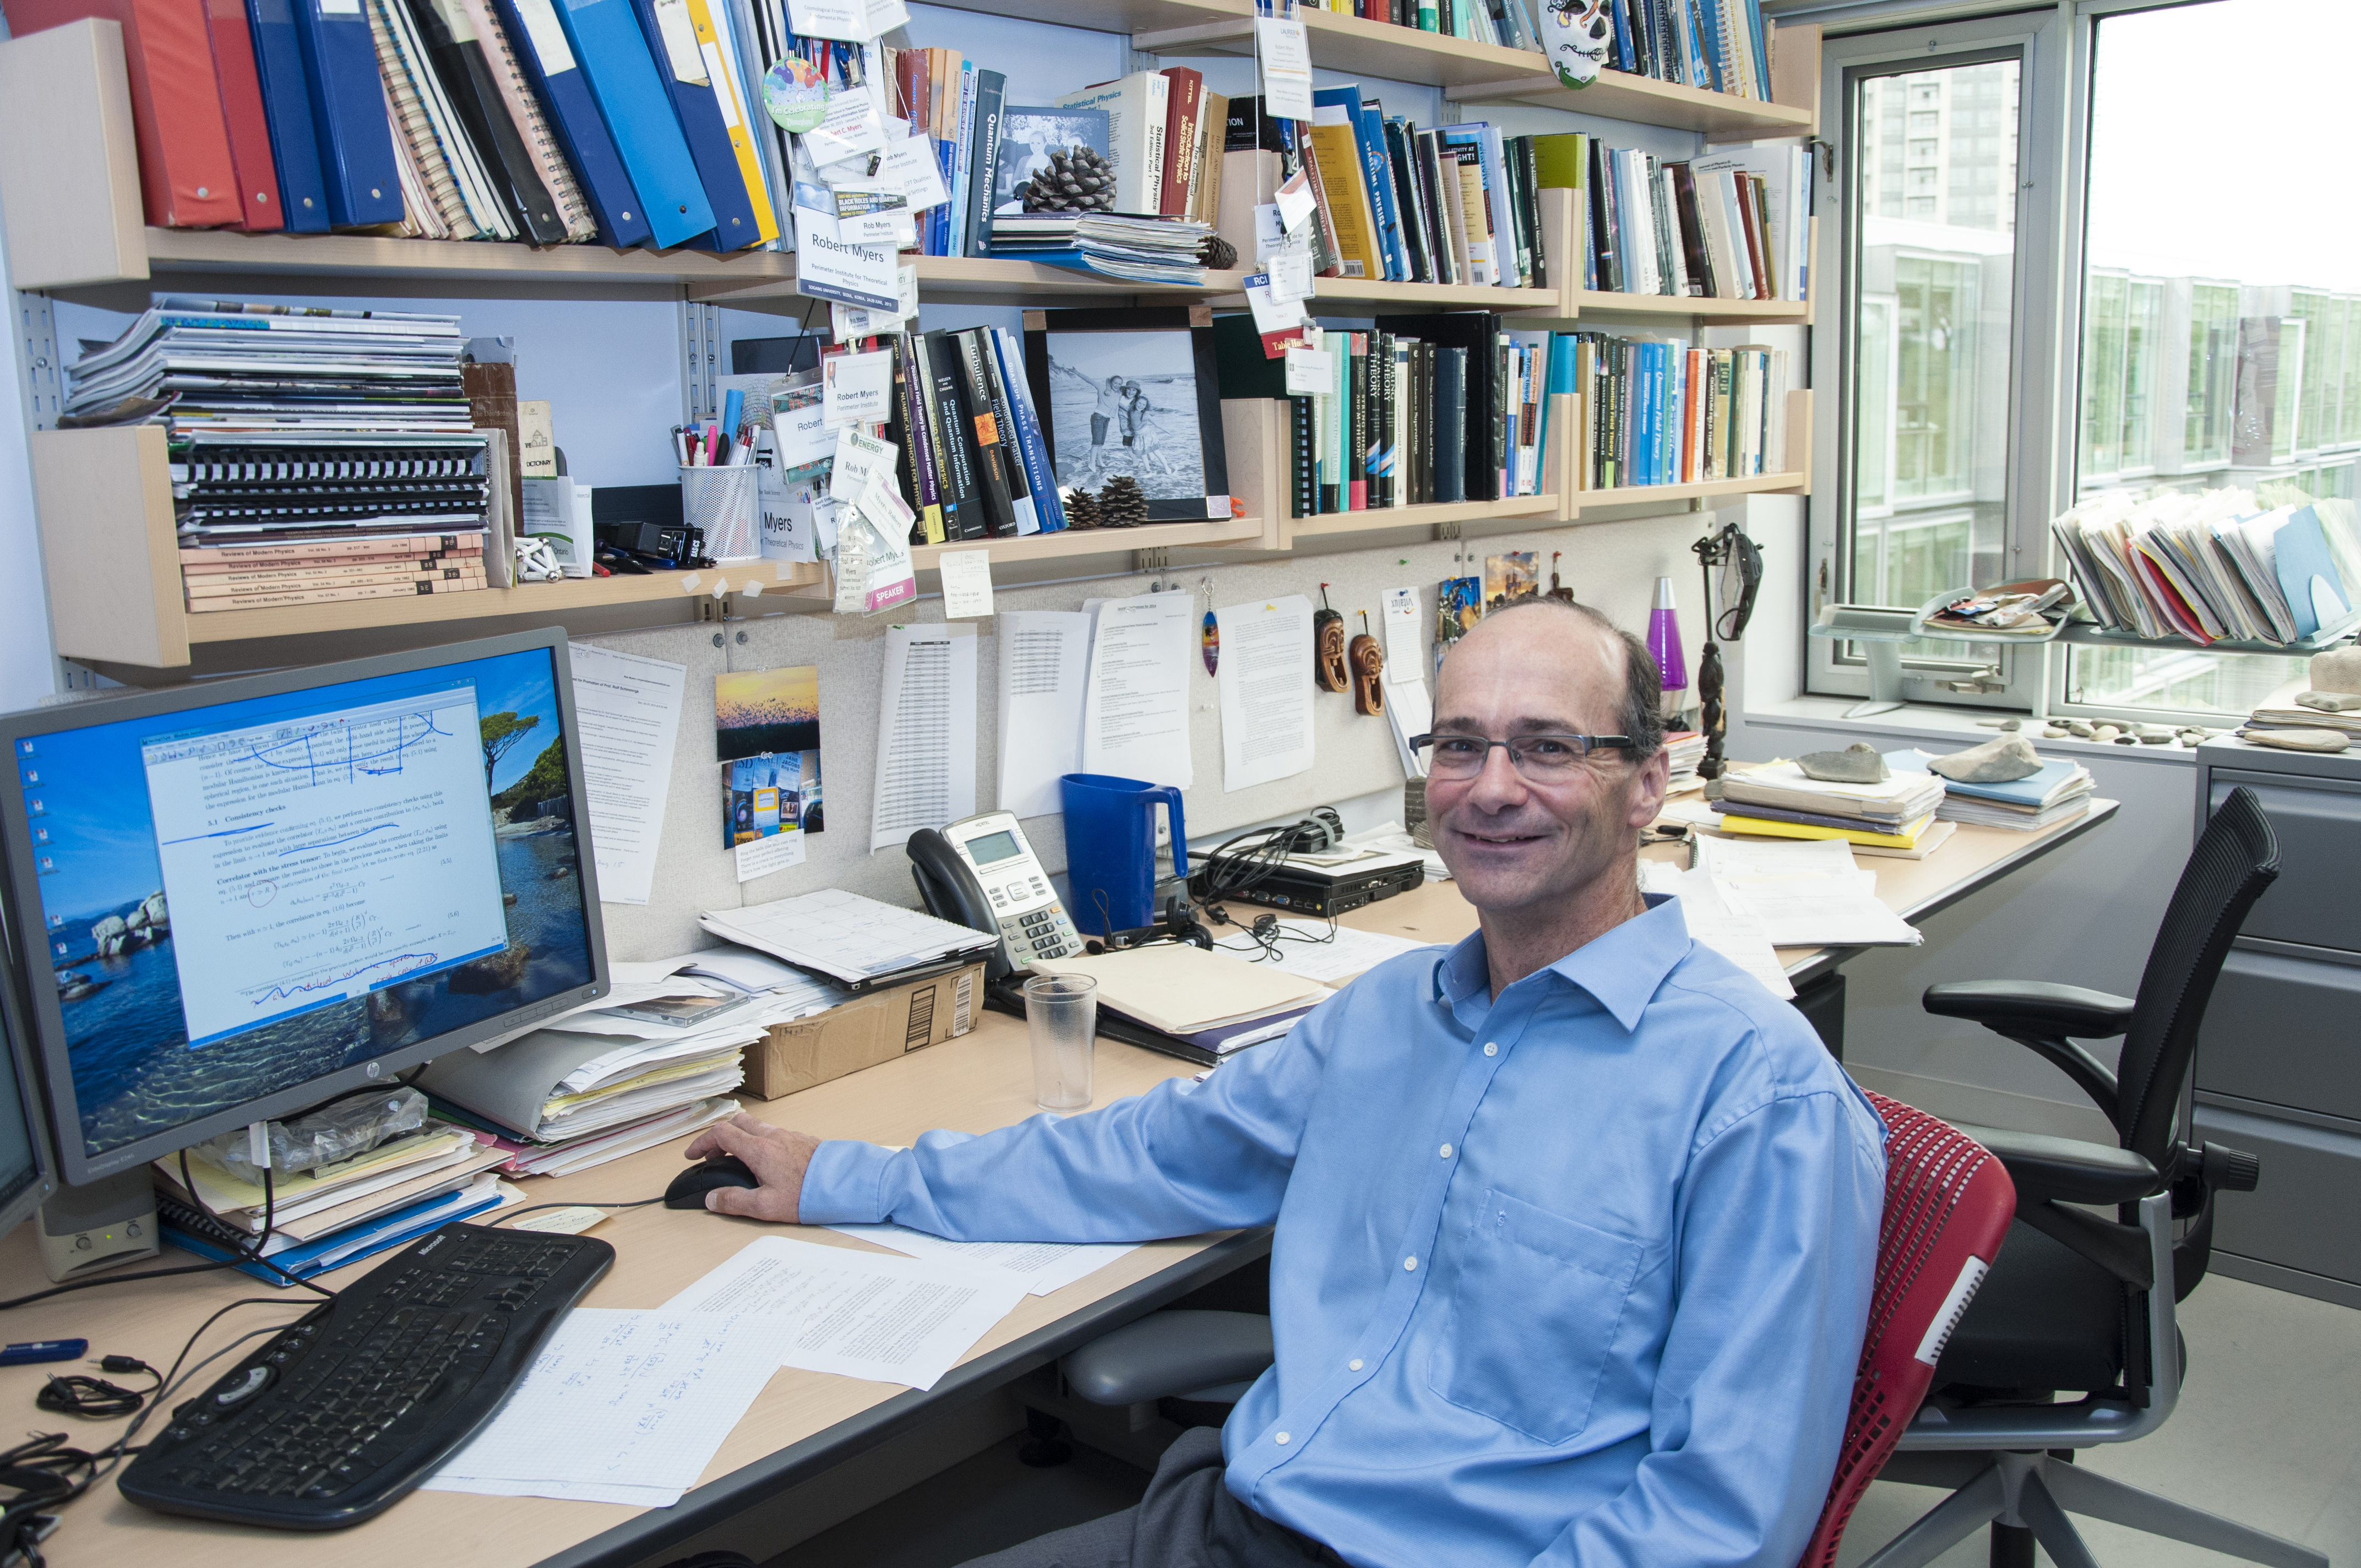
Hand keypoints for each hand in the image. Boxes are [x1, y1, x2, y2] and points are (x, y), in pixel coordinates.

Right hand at [682, 1113, 820, 1221]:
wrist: (846, 1185)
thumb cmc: (809, 1194)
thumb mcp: (765, 1206)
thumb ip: (735, 1201)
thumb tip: (713, 1199)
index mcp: (759, 1149)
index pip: (720, 1134)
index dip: (701, 1142)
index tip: (692, 1154)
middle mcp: (773, 1136)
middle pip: (738, 1122)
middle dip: (719, 1137)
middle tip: (713, 1156)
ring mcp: (790, 1136)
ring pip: (757, 1126)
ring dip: (741, 1138)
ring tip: (738, 1160)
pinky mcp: (804, 1140)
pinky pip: (775, 1134)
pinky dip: (761, 1141)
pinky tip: (767, 1162)